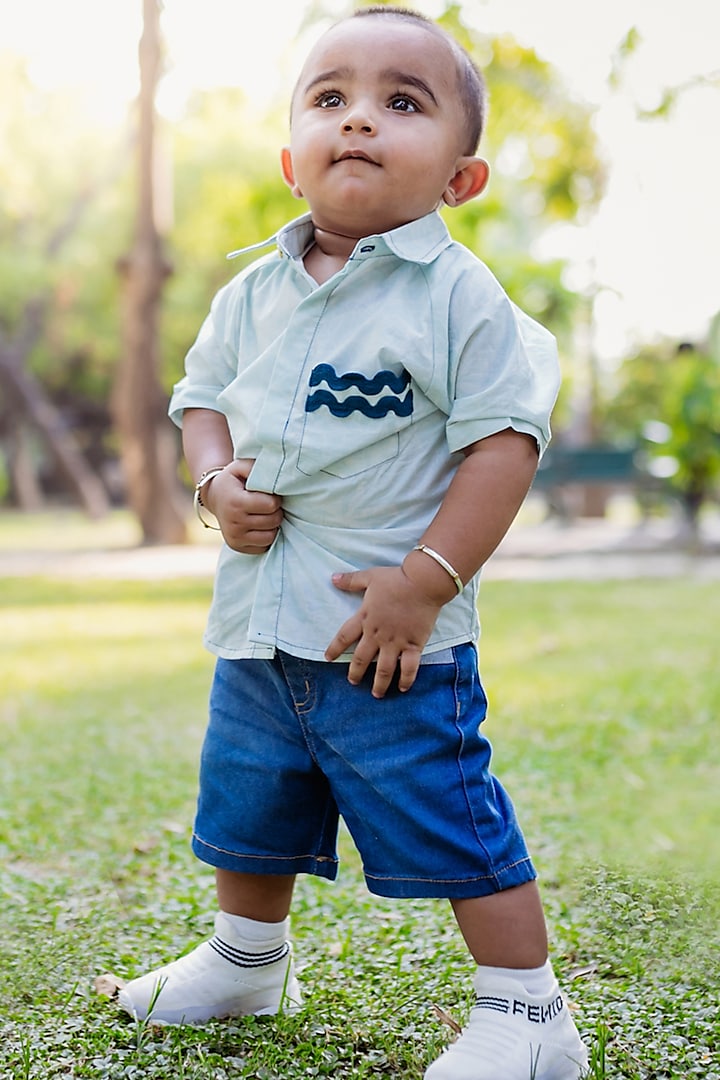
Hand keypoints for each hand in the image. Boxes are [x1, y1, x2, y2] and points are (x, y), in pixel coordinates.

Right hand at [204, 459, 282, 552]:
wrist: (214, 497)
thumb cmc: (233, 480)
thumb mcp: (240, 467)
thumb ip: (256, 466)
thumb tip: (274, 471)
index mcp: (236, 502)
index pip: (271, 505)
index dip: (275, 499)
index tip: (269, 495)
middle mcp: (234, 522)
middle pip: (273, 521)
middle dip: (276, 511)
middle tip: (268, 505)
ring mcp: (234, 537)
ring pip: (270, 536)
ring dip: (272, 525)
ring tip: (264, 515)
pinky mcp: (237, 547)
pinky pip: (263, 546)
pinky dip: (265, 536)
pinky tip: (259, 526)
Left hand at [324, 566, 442, 698]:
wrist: (423, 583)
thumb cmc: (396, 579)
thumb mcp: (370, 576)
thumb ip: (351, 580)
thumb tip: (332, 578)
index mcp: (364, 617)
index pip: (344, 637)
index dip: (335, 648)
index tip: (328, 658)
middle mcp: (377, 634)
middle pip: (361, 659)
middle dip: (355, 673)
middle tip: (353, 682)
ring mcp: (395, 642)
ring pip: (383, 670)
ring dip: (378, 684)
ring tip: (376, 694)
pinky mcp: (414, 645)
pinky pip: (408, 668)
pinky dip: (405, 680)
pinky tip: (402, 688)